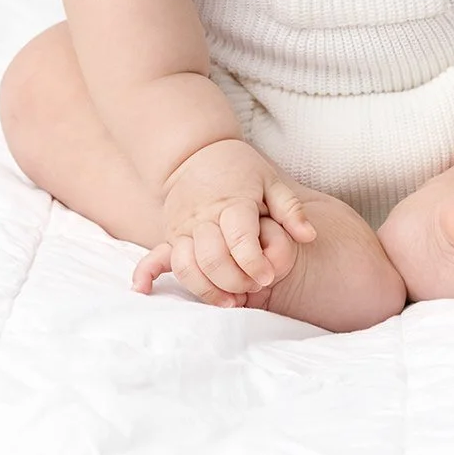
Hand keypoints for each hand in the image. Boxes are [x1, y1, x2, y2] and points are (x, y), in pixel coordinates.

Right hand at [130, 138, 317, 306]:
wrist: (197, 152)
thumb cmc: (240, 170)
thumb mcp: (270, 181)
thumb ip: (290, 209)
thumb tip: (309, 235)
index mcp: (233, 202)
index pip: (240, 240)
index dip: (254, 263)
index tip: (268, 276)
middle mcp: (204, 216)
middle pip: (213, 258)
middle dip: (235, 282)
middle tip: (253, 288)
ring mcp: (183, 227)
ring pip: (187, 265)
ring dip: (207, 290)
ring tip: (231, 302)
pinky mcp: (170, 235)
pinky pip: (159, 258)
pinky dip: (149, 274)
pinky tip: (145, 290)